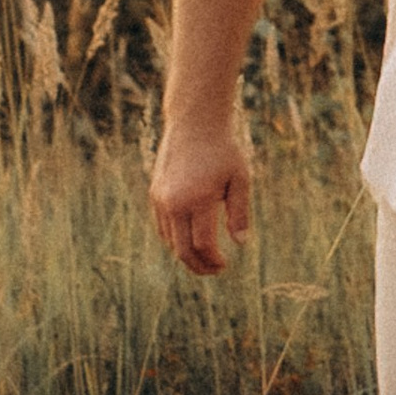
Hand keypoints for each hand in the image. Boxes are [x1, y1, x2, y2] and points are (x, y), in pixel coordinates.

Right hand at [151, 117, 252, 276]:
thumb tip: (241, 244)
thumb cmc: (223, 152)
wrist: (194, 125)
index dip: (214, 260)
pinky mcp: (155, 195)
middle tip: (215, 270)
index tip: (225, 264)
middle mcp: (175, 203)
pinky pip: (163, 228)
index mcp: (199, 199)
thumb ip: (239, 213)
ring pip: (170, 241)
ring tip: (205, 257)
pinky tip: (191, 240)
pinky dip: (175, 240)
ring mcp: (161, 200)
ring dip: (186, 255)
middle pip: (182, 251)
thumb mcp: (240, 180)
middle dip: (199, 266)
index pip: (203, 244)